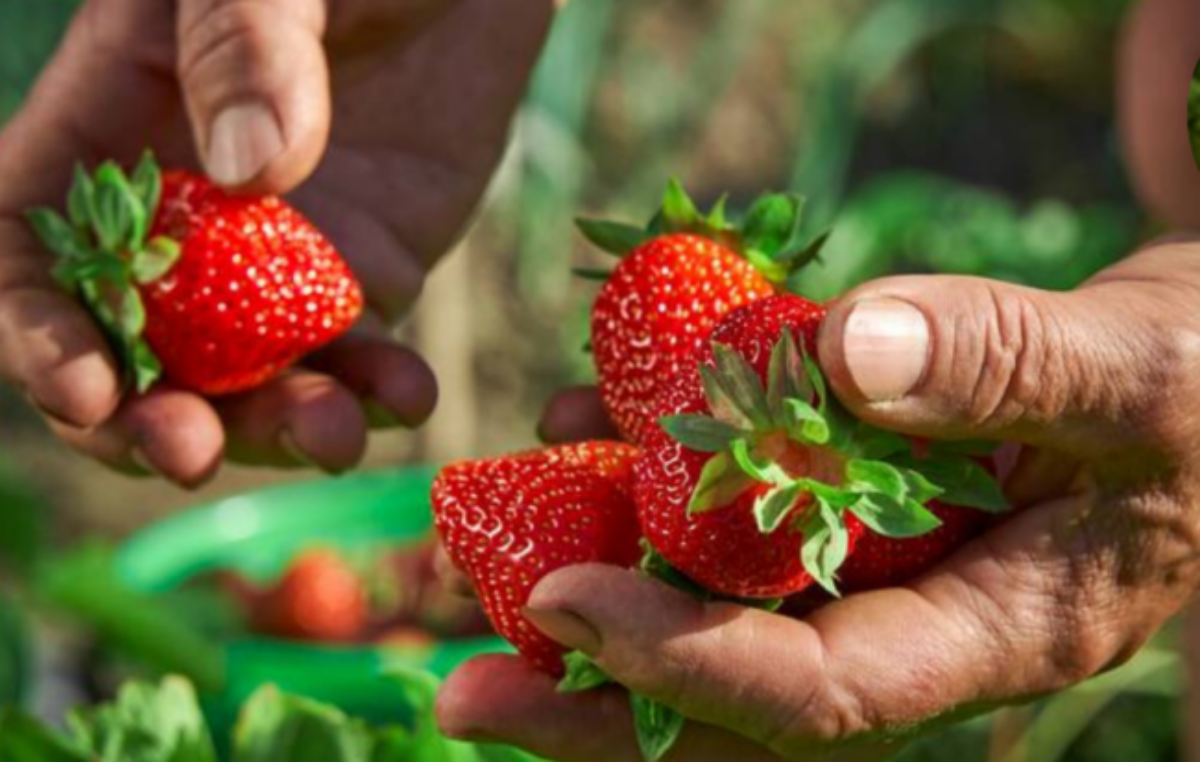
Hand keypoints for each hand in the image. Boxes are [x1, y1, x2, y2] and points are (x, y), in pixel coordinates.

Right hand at [0, 0, 552, 485]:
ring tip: (335, 438)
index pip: (32, 254)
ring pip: (250, 378)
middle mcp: (187, 216)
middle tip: (194, 454)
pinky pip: (361, 354)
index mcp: (113, 130)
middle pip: (136, 349)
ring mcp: (279, 257)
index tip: (90, 393)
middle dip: (152, 417)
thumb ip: (242, 44)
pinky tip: (409, 393)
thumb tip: (250, 176)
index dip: (40, 335)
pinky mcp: (369, 270)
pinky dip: (380, 388)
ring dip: (278, 426)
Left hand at [436, 235, 1199, 761]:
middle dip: (601, 704)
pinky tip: (580, 423)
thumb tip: (843, 356)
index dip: (690, 665)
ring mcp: (875, 573)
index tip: (564, 607)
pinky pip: (736, 521)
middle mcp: (916, 628)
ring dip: (601, 588)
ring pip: (720, 612)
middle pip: (739, 700)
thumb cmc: (1195, 389)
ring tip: (484, 550)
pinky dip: (652, 483)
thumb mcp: (1137, 372)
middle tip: (463, 693)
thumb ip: (1007, 361)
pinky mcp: (845, 509)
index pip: (826, 696)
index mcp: (994, 635)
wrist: (1191, 380)